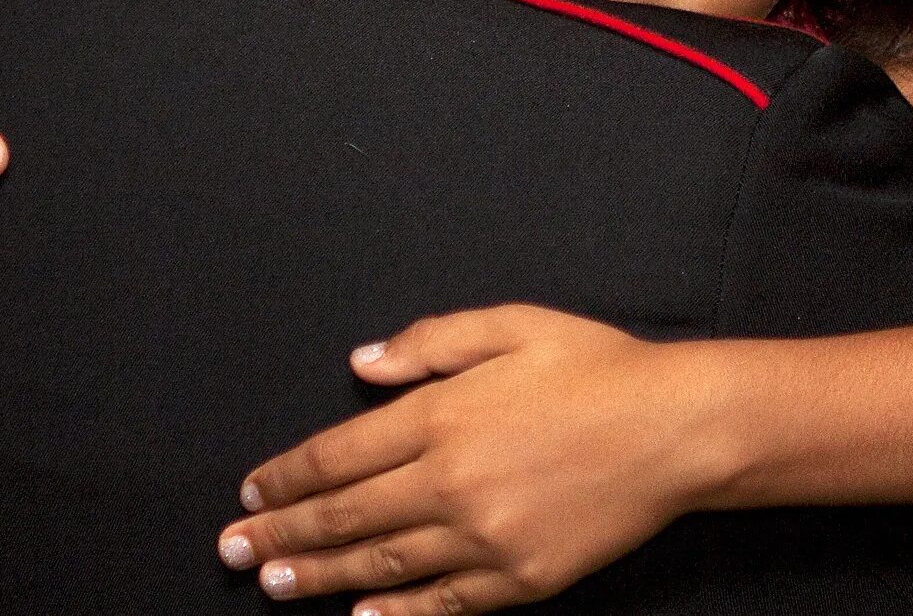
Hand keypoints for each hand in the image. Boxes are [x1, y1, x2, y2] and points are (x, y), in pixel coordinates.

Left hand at [216, 305, 730, 614]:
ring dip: (322, 577)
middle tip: (234, 551)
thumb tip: (360, 366)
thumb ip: (427, 342)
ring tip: (275, 586)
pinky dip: (397, 613)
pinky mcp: (522, 578)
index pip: (340, 455)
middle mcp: (454, 481)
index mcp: (444, 414)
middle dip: (283, 534)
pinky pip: (444, 602)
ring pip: (384, 564)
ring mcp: (487, 537)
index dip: (289, 476)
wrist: (677, 428)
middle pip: (348, 515)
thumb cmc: (595, 366)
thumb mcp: (508, 325)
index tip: (252, 492)